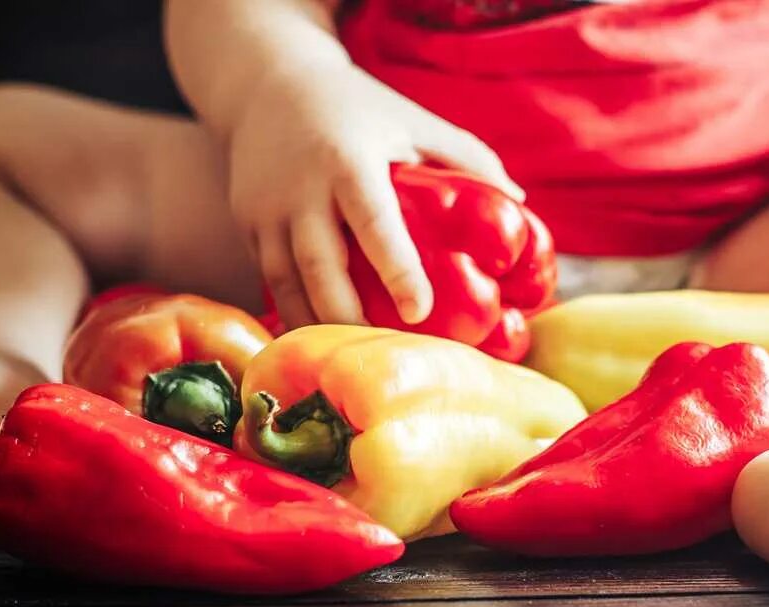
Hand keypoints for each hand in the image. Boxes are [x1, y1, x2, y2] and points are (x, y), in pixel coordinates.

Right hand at [227, 62, 523, 328]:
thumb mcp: (411, 120)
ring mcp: (266, 210)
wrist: (265, 85)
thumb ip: (465, 157)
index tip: (418, 310)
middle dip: (348, 317)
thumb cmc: (356, 107)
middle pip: (320, 267)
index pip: (373, 221)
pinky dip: (293, 312)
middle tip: (381, 355)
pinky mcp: (247, 224)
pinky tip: (319, 339)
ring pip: (286, 284)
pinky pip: (270, 279)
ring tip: (348, 359)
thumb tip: (522, 204)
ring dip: (316, 326)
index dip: (396, 269)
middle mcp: (301, 190)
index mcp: (348, 161)